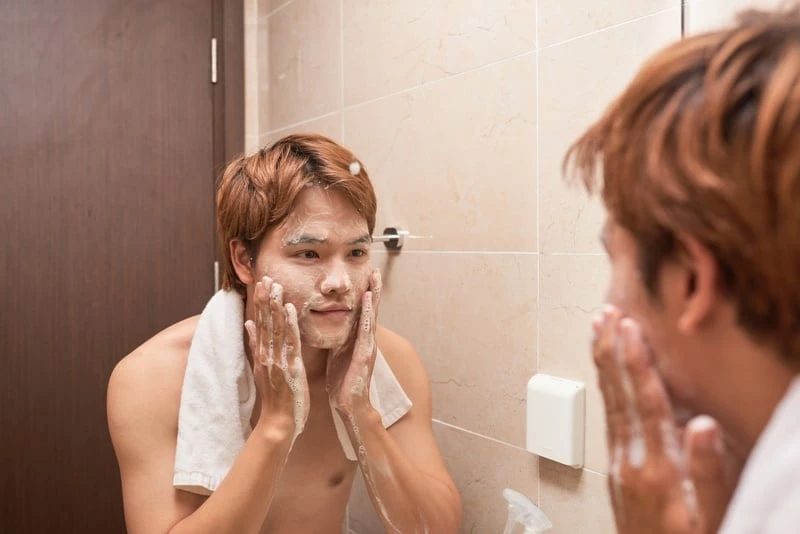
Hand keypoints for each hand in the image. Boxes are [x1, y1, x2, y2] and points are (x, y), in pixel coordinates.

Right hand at [245, 277, 309, 442]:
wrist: (279, 423)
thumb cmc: (277, 398)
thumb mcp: (264, 369)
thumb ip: (256, 346)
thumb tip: (248, 325)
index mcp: (262, 354)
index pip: (260, 322)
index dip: (261, 302)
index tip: (262, 283)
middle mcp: (267, 354)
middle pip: (264, 321)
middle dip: (266, 298)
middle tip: (267, 276)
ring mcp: (277, 360)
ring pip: (275, 328)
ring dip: (275, 305)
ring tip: (276, 285)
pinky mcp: (289, 367)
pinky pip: (289, 342)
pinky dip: (289, 324)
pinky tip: (290, 308)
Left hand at [326, 269, 381, 415]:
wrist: (350, 406)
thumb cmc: (343, 382)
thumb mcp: (338, 354)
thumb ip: (339, 338)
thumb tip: (330, 324)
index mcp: (358, 339)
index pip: (362, 311)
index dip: (364, 292)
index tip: (364, 273)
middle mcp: (366, 339)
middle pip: (371, 308)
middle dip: (373, 288)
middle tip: (373, 267)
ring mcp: (368, 346)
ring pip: (372, 315)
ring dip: (374, 294)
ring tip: (374, 276)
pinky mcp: (365, 354)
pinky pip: (366, 329)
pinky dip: (368, 313)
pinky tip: (368, 299)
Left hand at [592, 306, 734, 533]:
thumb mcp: (711, 518)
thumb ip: (709, 473)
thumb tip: (703, 423)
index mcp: (657, 468)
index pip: (646, 402)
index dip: (637, 362)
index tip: (629, 327)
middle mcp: (630, 463)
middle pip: (618, 397)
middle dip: (611, 353)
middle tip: (604, 315)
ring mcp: (618, 469)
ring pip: (608, 406)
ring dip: (603, 367)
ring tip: (598, 334)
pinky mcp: (616, 476)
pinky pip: (608, 422)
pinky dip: (606, 393)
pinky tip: (607, 381)